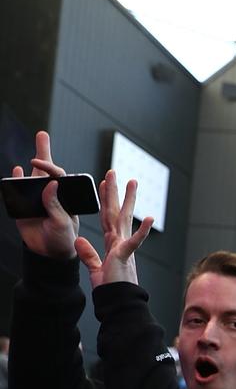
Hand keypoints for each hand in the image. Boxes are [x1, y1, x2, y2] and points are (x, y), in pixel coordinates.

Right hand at [11, 131, 78, 258]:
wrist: (50, 253)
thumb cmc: (64, 238)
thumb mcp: (63, 223)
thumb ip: (56, 205)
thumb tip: (52, 184)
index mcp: (67, 196)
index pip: (59, 175)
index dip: (49, 166)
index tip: (39, 161)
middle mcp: (53, 194)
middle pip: (48, 170)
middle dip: (44, 152)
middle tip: (42, 134)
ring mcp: (38, 199)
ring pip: (33, 178)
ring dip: (30, 165)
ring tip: (31, 152)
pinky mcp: (24, 207)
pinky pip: (18, 191)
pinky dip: (16, 181)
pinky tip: (16, 171)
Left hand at [74, 170, 153, 287]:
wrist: (117, 302)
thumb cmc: (110, 289)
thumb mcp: (95, 269)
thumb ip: (88, 254)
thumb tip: (78, 241)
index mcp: (112, 244)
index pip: (107, 216)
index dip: (105, 199)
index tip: (104, 183)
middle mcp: (119, 241)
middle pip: (116, 211)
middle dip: (115, 192)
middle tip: (115, 172)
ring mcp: (124, 247)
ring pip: (125, 219)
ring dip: (129, 200)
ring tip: (132, 183)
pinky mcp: (125, 256)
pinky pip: (135, 241)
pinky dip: (142, 231)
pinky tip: (149, 218)